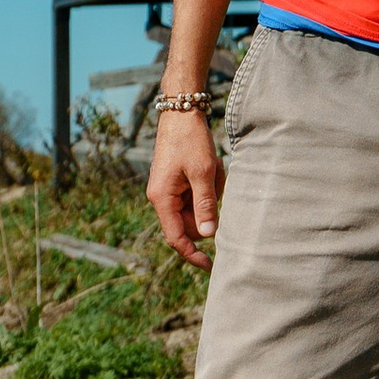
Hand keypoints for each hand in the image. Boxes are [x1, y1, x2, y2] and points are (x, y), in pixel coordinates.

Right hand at [147, 106, 222, 267]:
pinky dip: (206, 187)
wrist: (181, 112)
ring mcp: (167, 190)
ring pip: (192, 209)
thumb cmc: (191, 141)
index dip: (193, 255)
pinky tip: (212, 168)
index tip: (210, 266)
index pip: (176, 238)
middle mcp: (160, 198)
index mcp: (162, 199)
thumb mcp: (203, 173)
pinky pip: (193, 195)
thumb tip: (209, 236)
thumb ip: (205, 205)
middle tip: (218, 185)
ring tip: (215, 171)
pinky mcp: (174, 182)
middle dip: (207, 213)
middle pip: (186, 224)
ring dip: (208, 197)